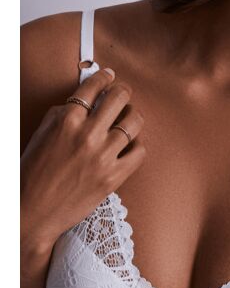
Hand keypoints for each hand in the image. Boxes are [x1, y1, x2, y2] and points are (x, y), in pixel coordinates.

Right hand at [21, 68, 145, 248]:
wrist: (34, 211)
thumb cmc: (33, 174)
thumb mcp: (41, 135)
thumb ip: (62, 115)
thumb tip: (83, 102)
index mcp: (66, 120)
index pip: (92, 88)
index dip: (104, 78)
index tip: (109, 75)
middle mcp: (87, 135)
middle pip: (118, 98)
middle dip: (123, 91)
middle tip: (124, 93)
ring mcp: (103, 156)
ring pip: (133, 122)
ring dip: (133, 115)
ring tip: (130, 117)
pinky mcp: (113, 177)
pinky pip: (139, 152)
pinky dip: (137, 145)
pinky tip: (131, 144)